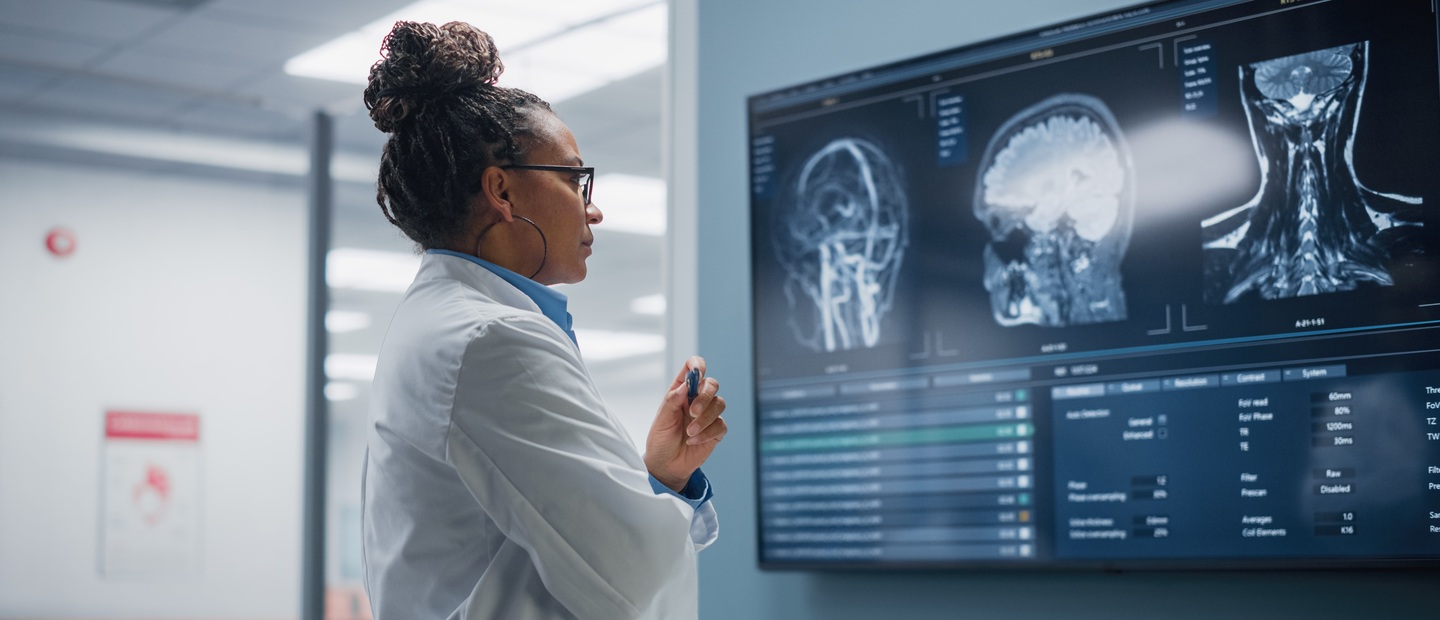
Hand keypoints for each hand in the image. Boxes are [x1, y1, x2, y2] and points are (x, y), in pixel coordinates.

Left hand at [644, 356, 726, 491]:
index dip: (697, 365)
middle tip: (692, 413)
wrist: (666, 465)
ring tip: (689, 432)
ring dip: (705, 419)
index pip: (693, 368)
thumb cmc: (661, 439)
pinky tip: (693, 441)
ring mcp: (708, 414)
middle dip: (704, 397)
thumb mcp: (662, 420)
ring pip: (719, 404)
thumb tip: (686, 385)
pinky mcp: (716, 431)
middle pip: (712, 384)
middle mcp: (697, 399)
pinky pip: (720, 425)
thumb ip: (672, 400)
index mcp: (682, 391)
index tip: (696, 373)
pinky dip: (707, 433)